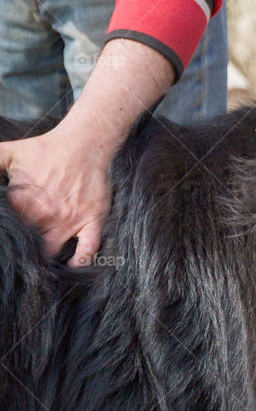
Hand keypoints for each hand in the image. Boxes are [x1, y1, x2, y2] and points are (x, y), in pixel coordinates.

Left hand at [0, 38, 173, 266]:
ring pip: (52, 252)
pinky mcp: (91, 221)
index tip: (9, 241)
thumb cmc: (46, 149)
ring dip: (46, 261)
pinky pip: (87, 251)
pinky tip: (71, 265)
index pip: (9, 231)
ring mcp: (69, 221)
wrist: (84, 144)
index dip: (8, 238)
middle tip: (25, 255)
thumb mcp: (8, 152)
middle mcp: (43, 216)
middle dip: (26, 253)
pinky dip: (79, 262)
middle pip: (29, 246)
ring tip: (41, 266)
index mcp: (20, 203)